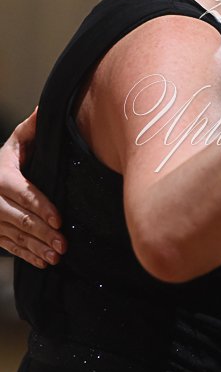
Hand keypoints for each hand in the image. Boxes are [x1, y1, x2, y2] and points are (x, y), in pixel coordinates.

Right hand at [0, 110, 65, 267]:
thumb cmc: (6, 159)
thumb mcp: (16, 141)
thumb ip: (31, 128)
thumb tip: (43, 108)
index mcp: (0, 176)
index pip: (23, 193)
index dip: (41, 207)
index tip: (59, 219)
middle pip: (19, 218)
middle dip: (42, 232)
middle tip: (64, 244)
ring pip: (14, 236)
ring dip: (36, 247)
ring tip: (57, 256)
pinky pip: (9, 246)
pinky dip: (26, 255)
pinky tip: (42, 262)